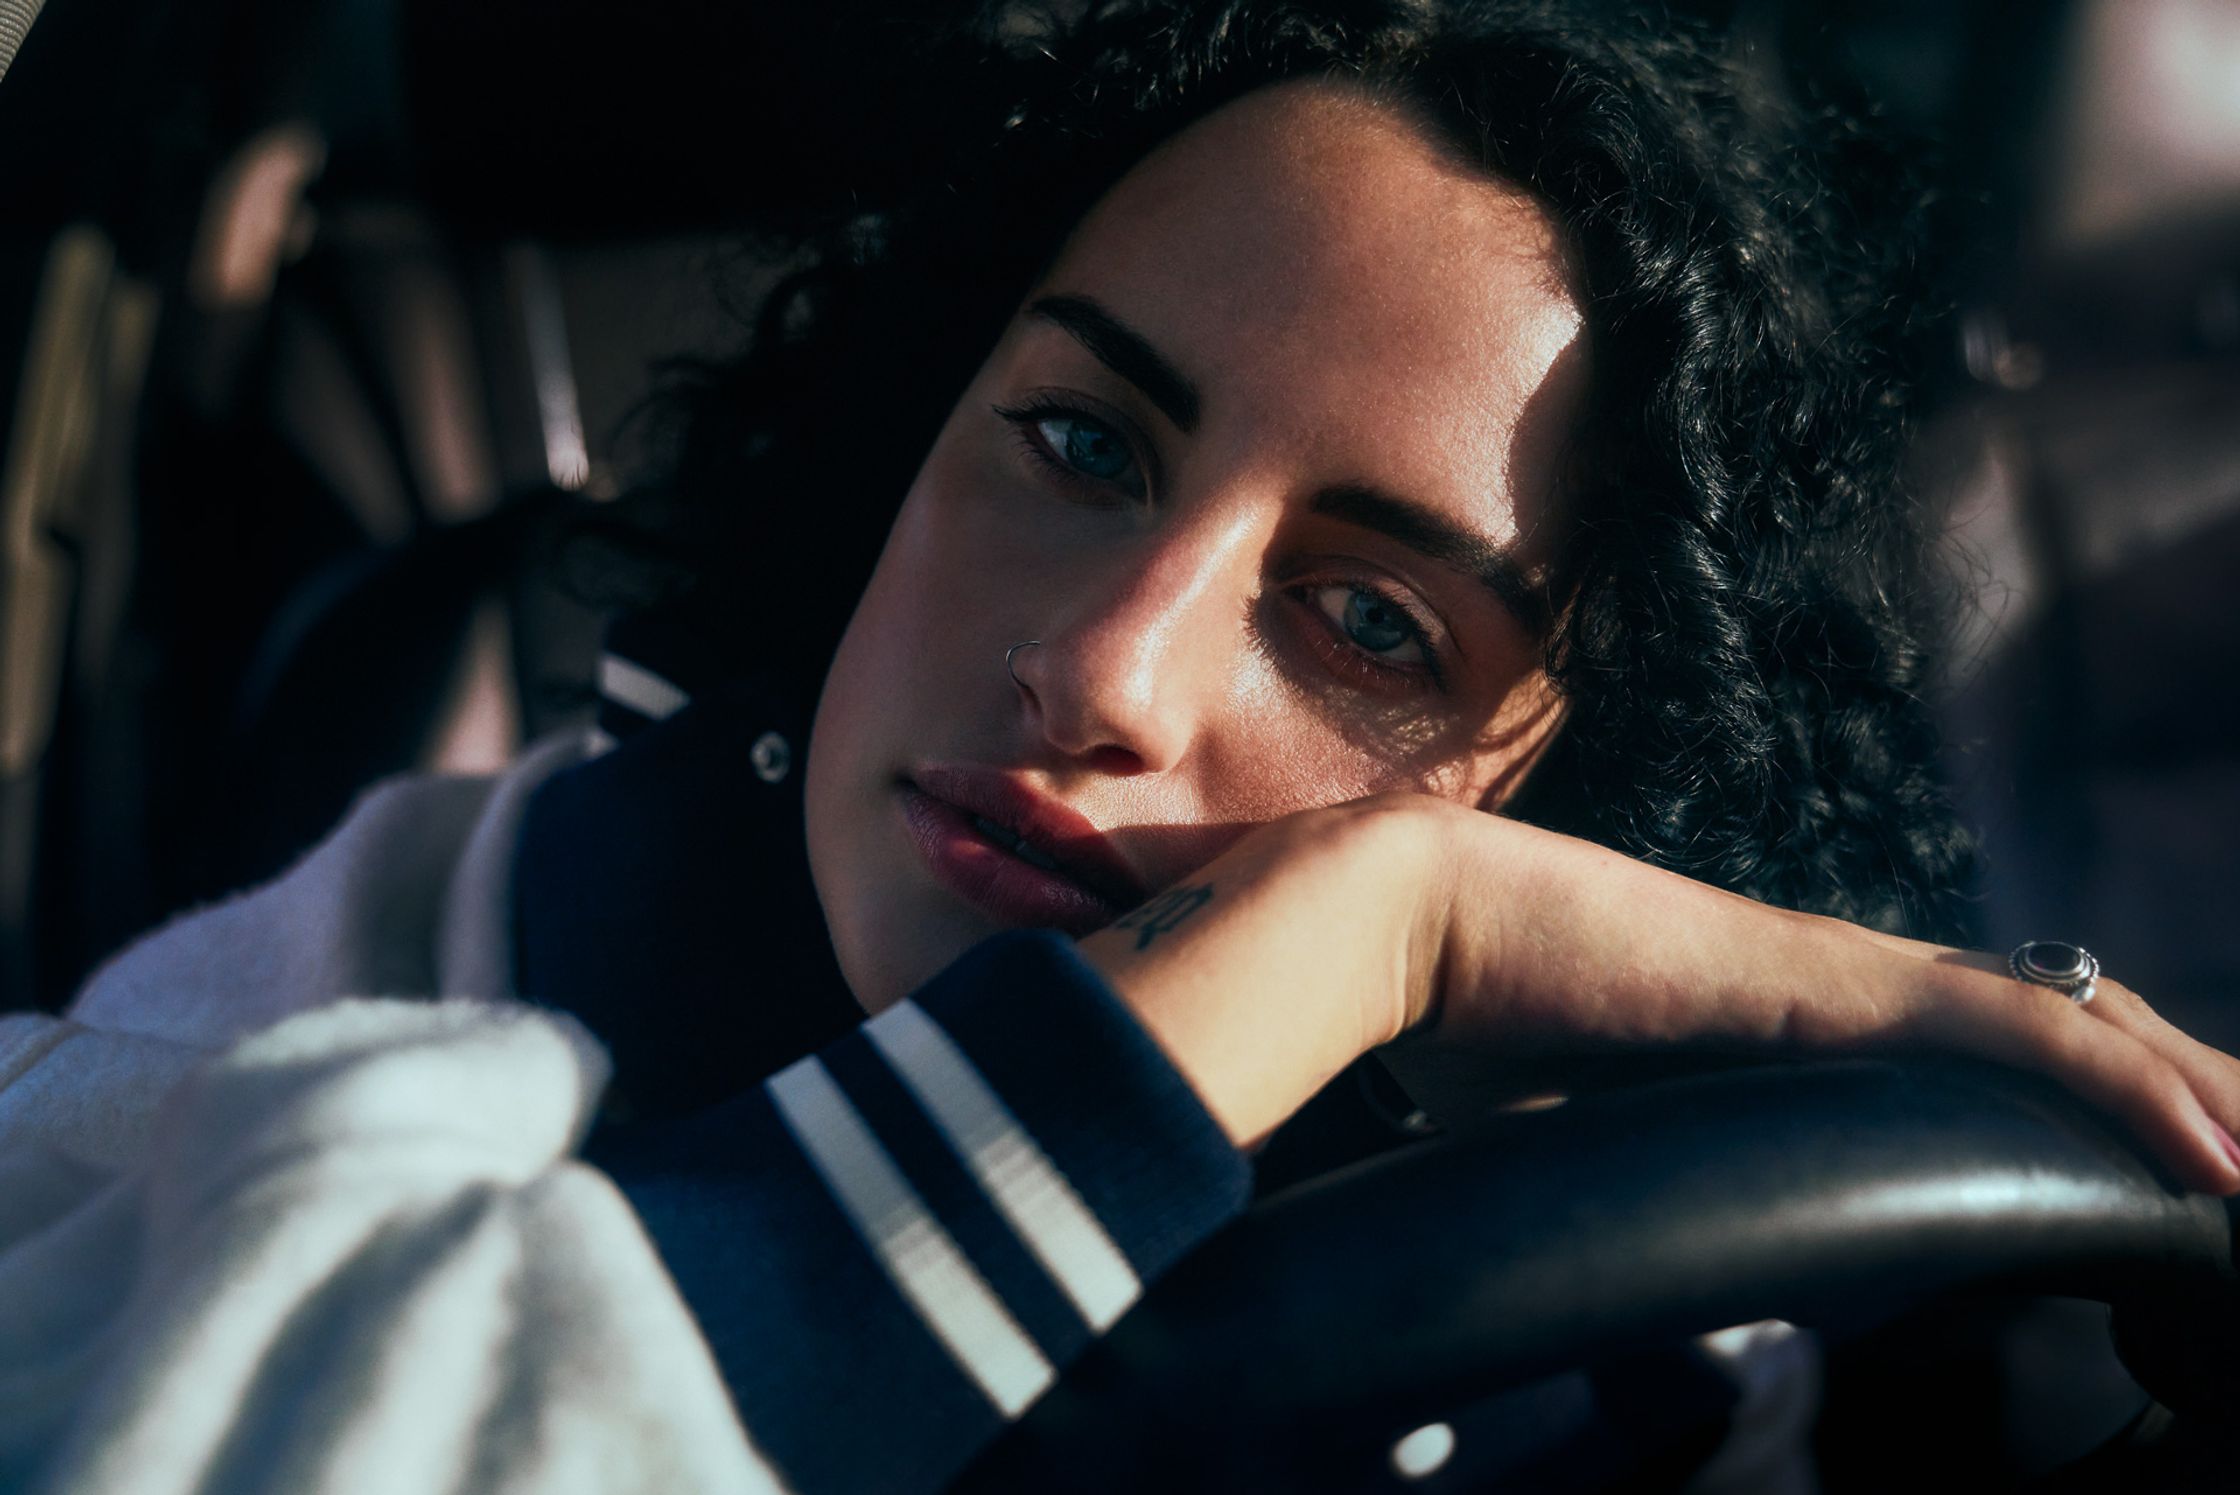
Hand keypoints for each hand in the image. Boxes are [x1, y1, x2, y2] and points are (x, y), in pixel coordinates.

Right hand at [1080, 793, 2239, 1195]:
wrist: (1418, 920)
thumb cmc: (1477, 1021)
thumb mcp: (1583, 1138)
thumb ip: (1631, 1180)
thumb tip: (1617, 1261)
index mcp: (1801, 1026)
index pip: (1985, 1055)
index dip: (2086, 1103)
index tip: (2162, 1176)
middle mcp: (1849, 989)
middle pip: (2063, 1034)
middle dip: (2182, 1098)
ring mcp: (1851, 979)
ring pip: (2079, 1033)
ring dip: (2198, 1098)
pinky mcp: (1837, 984)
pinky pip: (2024, 1038)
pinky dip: (2134, 1091)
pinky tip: (2219, 1152)